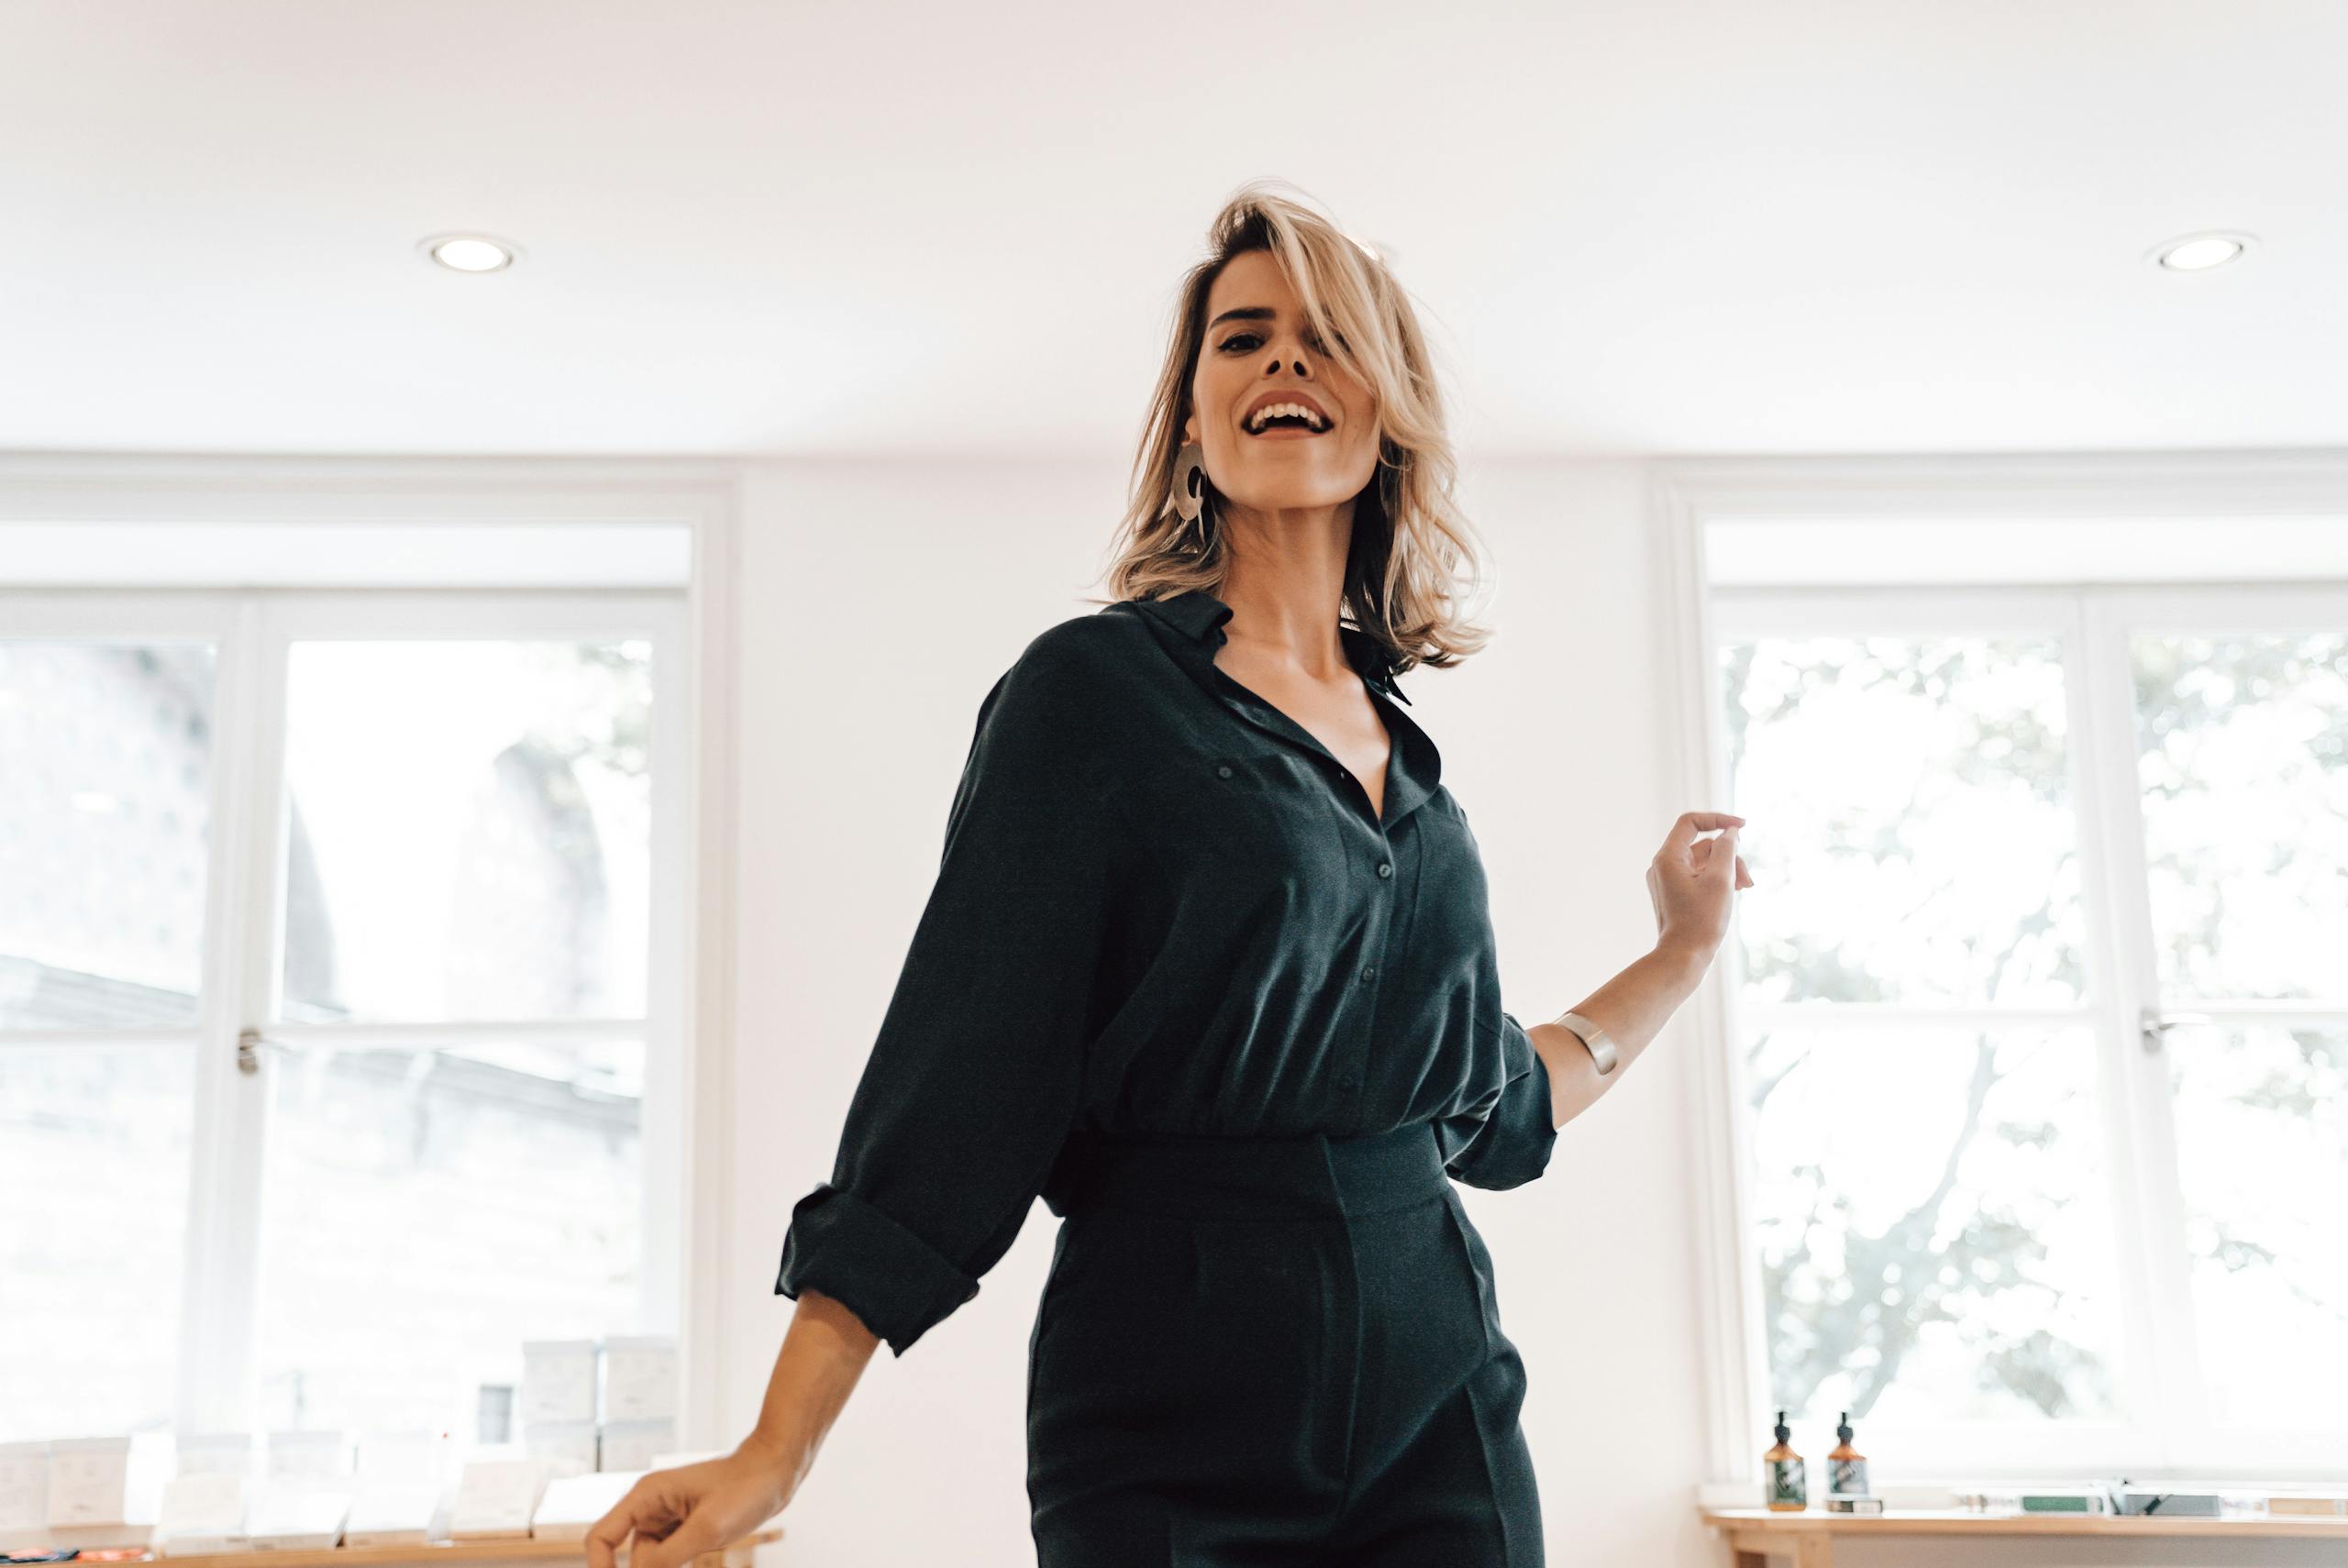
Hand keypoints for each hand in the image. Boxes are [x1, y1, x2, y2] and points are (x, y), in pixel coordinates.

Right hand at [585, 1437, 796, 1567]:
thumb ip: (666, 1559)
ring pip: (651, 1562)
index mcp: (646, 1496)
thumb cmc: (745, 1489)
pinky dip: (676, 1567)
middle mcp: (650, 1506)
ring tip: (705, 1545)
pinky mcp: (685, 1528)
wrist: (779, 1469)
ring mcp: (668, 1518)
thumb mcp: (706, 1529)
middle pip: (629, 1558)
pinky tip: (702, 1555)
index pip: (600, 1538)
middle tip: (689, 1559)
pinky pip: (670, 1558)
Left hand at [1647, 810, 1751, 968]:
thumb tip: (1730, 832)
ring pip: (1704, 862)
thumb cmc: (1702, 921)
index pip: (1692, 822)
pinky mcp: (1675, 894)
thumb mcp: (1720, 880)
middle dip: (1729, 856)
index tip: (1742, 826)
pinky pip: (1699, 877)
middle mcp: (1663, 866)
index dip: (1718, 819)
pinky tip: (1734, 892)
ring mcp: (1667, 881)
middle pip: (1703, 845)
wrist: (1684, 958)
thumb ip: (1726, 849)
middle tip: (1747, 879)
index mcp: (1667, 857)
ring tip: (1746, 887)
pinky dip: (1717, 880)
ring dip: (1727, 869)